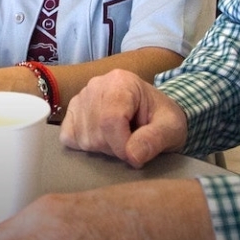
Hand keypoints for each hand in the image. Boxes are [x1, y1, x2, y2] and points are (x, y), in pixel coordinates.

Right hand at [58, 70, 187, 166]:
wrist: (153, 113)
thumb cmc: (162, 118)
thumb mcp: (171, 128)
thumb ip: (155, 139)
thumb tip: (132, 156)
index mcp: (121, 82)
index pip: (110, 120)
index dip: (122, 146)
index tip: (136, 157)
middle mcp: (95, 85)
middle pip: (96, 132)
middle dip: (115, 149)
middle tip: (132, 144)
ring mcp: (80, 98)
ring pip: (82, 138)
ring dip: (102, 149)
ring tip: (119, 140)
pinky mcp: (71, 113)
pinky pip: (68, 138)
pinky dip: (84, 146)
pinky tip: (102, 140)